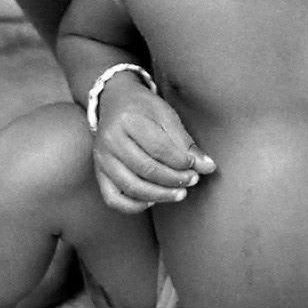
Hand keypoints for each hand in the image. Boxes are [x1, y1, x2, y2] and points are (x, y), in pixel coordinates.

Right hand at [92, 74, 215, 213]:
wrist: (114, 101)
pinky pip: (113, 199)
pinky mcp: (99, 172)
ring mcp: (102, 159)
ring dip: (160, 195)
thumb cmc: (143, 108)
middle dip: (174, 179)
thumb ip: (185, 142)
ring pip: (131, 186)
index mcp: (128, 120)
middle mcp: (110, 141)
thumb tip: (208, 167)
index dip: (180, 161)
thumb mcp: (166, 115)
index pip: (158, 148)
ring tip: (180, 193)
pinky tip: (153, 200)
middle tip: (193, 180)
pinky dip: (134, 205)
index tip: (197, 166)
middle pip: (145, 169)